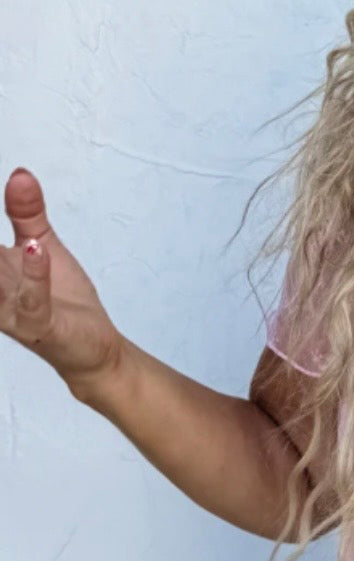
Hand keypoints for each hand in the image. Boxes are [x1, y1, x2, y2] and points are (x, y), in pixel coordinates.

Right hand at [1, 166, 125, 392]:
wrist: (96, 348)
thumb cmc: (64, 300)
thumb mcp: (43, 246)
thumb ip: (26, 213)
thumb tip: (21, 174)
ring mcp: (12, 312)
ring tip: (22, 237)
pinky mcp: (39, 328)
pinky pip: (31, 302)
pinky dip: (34, 276)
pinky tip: (37, 250)